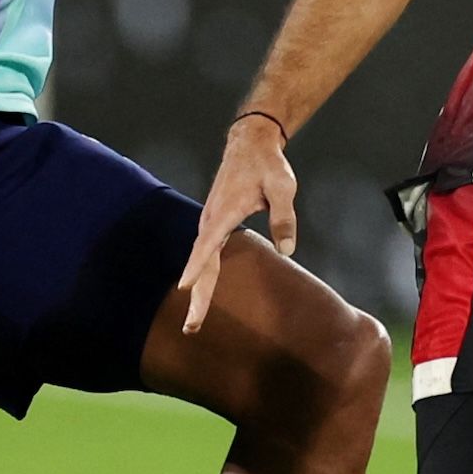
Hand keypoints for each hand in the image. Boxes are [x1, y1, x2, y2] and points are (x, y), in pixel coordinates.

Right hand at [179, 114, 299, 333]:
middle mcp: (211, 220)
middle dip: (197, 296)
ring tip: (194, 323)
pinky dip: (202, 276)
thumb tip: (287, 250)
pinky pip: (205, 255)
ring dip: (198, 291)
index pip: (208, 245)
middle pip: (201, 263)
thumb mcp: (283, 187)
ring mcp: (210, 223)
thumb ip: (284, 218)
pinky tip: (202, 294)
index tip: (185, 287)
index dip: (197, 267)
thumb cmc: (267, 166)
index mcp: (225, 211)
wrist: (249, 145)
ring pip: (202, 262)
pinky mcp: (214, 225)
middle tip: (192, 328)